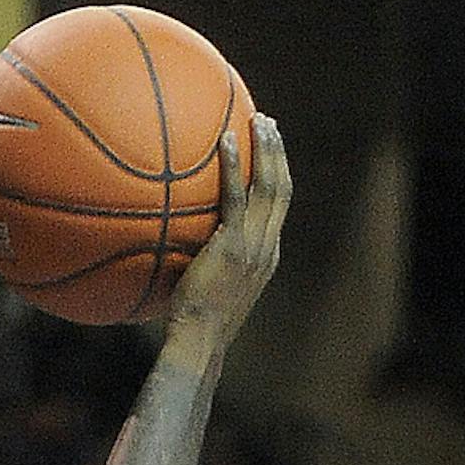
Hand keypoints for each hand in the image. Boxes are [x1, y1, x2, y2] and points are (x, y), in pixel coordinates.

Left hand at [166, 113, 290, 360]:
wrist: (198, 343)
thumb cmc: (195, 325)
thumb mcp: (211, 289)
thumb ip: (209, 263)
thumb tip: (182, 245)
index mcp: (266, 257)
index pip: (279, 208)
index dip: (279, 174)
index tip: (271, 150)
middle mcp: (266, 247)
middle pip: (282, 189)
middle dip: (278, 152)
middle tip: (268, 123)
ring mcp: (253, 246)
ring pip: (269, 186)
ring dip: (265, 149)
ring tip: (257, 120)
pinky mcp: (233, 246)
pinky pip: (236, 196)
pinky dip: (234, 165)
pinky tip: (226, 140)